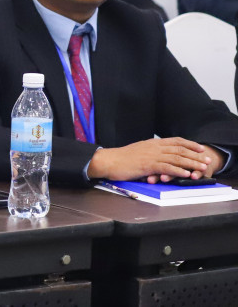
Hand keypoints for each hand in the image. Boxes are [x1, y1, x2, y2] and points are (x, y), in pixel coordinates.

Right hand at [87, 138, 218, 181]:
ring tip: (202, 168)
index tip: (200, 148)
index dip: (190, 144)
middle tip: (207, 160)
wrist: (108, 161)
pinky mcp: (148, 165)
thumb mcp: (138, 151)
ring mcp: (151, 156)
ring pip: (176, 158)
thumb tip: (159, 157)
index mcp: (152, 143)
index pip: (175, 141)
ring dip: (191, 163)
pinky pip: (167, 167)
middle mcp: (154, 147)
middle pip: (180, 149)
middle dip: (195, 155)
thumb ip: (150, 152)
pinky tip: (186, 174)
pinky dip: (178, 171)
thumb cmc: (121, 158)